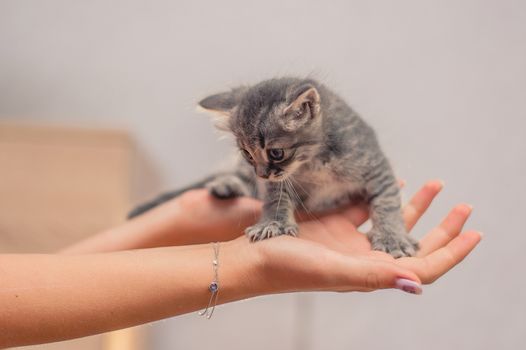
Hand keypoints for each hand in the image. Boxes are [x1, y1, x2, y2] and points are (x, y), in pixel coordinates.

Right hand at [250, 180, 481, 293]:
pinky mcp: (334, 225)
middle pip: (414, 245)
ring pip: (392, 223)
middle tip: (463, 204)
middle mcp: (365, 259)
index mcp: (370, 273)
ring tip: (434, 184)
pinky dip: (382, 195)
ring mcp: (350, 242)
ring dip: (416, 207)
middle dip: (441, 227)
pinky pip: (366, 208)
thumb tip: (417, 284)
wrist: (254, 257)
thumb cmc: (288, 268)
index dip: (450, 253)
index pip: (422, 266)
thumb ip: (373, 276)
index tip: (474, 232)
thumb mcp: (333, 271)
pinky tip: (393, 180)